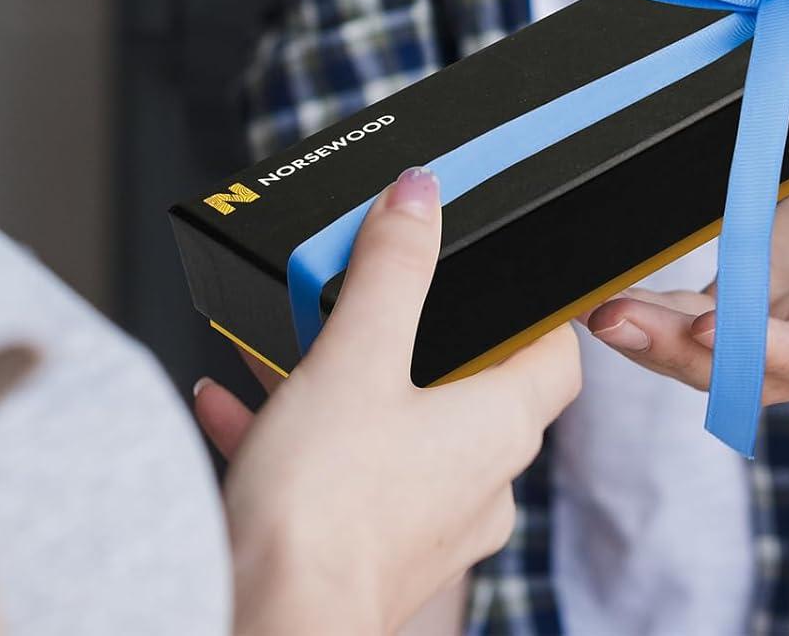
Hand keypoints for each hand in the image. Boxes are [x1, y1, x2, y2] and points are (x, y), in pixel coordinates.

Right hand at [194, 168, 581, 635]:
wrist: (270, 623)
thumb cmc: (327, 510)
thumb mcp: (357, 354)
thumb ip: (393, 267)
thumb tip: (422, 196)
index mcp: (498, 428)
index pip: (554, 355)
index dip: (534, 309)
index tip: (499, 276)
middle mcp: (477, 483)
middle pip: (467, 384)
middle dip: (409, 335)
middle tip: (369, 300)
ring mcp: (426, 525)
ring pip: (395, 428)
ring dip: (343, 383)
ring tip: (284, 346)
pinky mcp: (370, 554)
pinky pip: (341, 475)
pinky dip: (300, 434)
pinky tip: (234, 402)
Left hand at [584, 113, 788, 402]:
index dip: (778, 351)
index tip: (713, 326)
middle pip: (764, 371)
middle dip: (689, 357)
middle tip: (617, 320)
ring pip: (724, 355)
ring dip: (659, 343)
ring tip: (600, 312)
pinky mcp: (758, 289)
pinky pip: (704, 316)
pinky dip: (658, 313)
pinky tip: (611, 298)